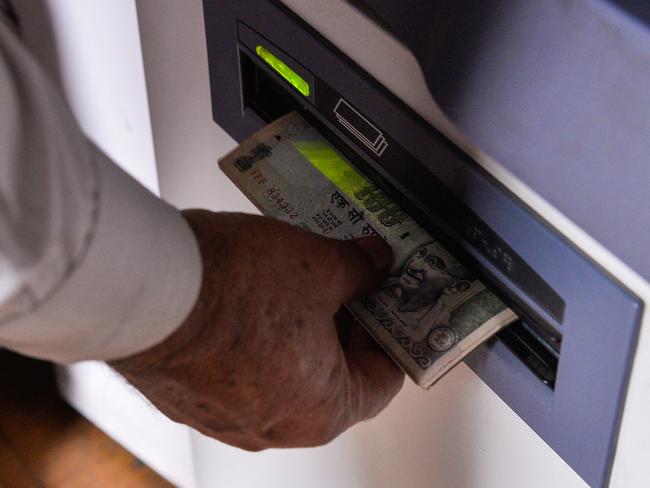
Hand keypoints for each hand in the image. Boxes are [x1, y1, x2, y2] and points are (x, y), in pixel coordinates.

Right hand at [110, 210, 403, 450]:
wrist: (145, 288)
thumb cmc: (232, 288)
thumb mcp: (319, 264)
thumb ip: (359, 267)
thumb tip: (374, 262)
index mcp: (323, 410)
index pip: (383, 381)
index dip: (394, 334)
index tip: (390, 305)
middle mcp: (276, 426)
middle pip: (332, 377)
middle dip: (343, 326)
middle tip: (345, 282)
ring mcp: (227, 416)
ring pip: (284, 372)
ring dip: (298, 331)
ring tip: (297, 280)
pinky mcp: (191, 396)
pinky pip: (240, 369)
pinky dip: (255, 338)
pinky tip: (252, 295)